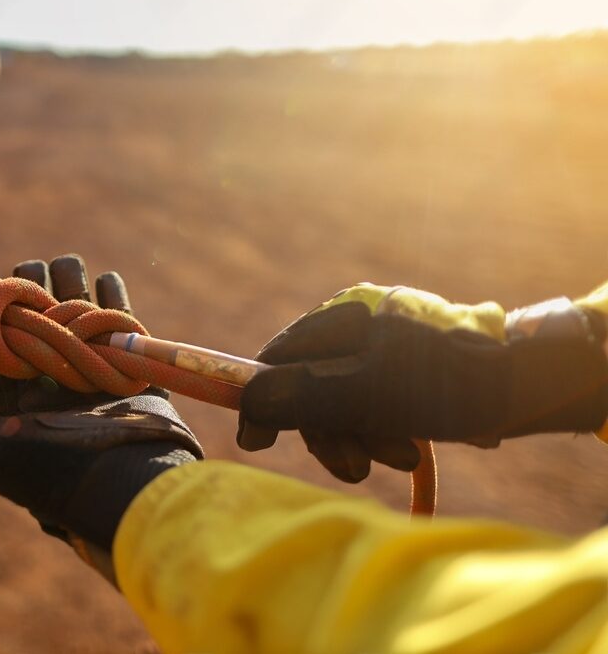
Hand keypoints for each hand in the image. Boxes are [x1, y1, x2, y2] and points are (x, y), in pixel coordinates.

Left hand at [0, 255, 202, 569]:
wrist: (126, 480)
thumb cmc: (51, 465)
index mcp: (11, 391)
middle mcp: (49, 376)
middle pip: (35, 307)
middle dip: (33, 288)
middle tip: (36, 287)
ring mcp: (91, 365)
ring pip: (74, 301)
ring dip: (72, 284)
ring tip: (72, 284)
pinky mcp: (127, 361)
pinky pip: (116, 313)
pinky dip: (110, 294)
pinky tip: (104, 284)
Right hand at [238, 284, 607, 482]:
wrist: (535, 382)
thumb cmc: (448, 383)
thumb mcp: (367, 394)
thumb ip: (303, 397)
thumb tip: (248, 402)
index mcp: (344, 315)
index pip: (280, 357)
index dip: (264, 401)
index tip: (257, 443)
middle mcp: (360, 326)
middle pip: (313, 386)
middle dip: (332, 432)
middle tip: (355, 469)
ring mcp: (385, 347)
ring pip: (347, 402)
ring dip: (365, 438)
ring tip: (405, 457)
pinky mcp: (409, 371)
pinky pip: (377, 406)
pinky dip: (387, 431)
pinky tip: (414, 450)